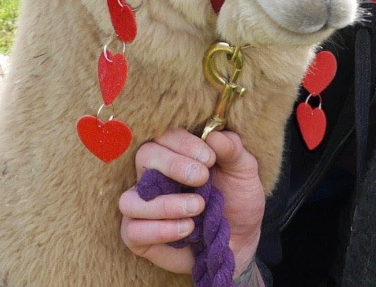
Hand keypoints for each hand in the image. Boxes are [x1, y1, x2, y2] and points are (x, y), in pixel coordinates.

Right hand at [118, 128, 265, 277]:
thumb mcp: (244, 171)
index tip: (209, 159)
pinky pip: (132, 230)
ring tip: (197, 207)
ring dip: (165, 203)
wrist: (240, 240)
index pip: (166, 135)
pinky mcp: (139, 235)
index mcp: (178, 154)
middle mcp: (154, 176)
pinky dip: (159, 229)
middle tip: (202, 178)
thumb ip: (232, 150)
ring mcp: (143, 206)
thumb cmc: (237, 200)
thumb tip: (214, 136)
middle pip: (144, 156)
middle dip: (173, 165)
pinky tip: (187, 229)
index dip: (184, 143)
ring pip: (130, 199)